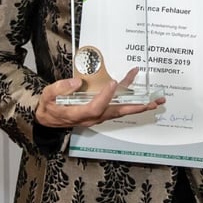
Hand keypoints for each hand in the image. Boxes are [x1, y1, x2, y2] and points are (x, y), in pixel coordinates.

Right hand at [34, 67, 164, 127]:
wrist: (48, 119)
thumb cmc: (48, 107)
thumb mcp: (48, 96)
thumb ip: (60, 89)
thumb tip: (77, 82)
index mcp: (78, 114)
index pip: (96, 107)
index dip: (105, 96)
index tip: (113, 83)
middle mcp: (91, 117)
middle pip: (116, 113)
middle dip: (135, 107)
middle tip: (151, 102)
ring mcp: (97, 116)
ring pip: (119, 110)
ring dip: (137, 105)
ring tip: (154, 100)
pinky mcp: (99, 112)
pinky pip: (116, 106)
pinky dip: (128, 99)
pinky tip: (138, 92)